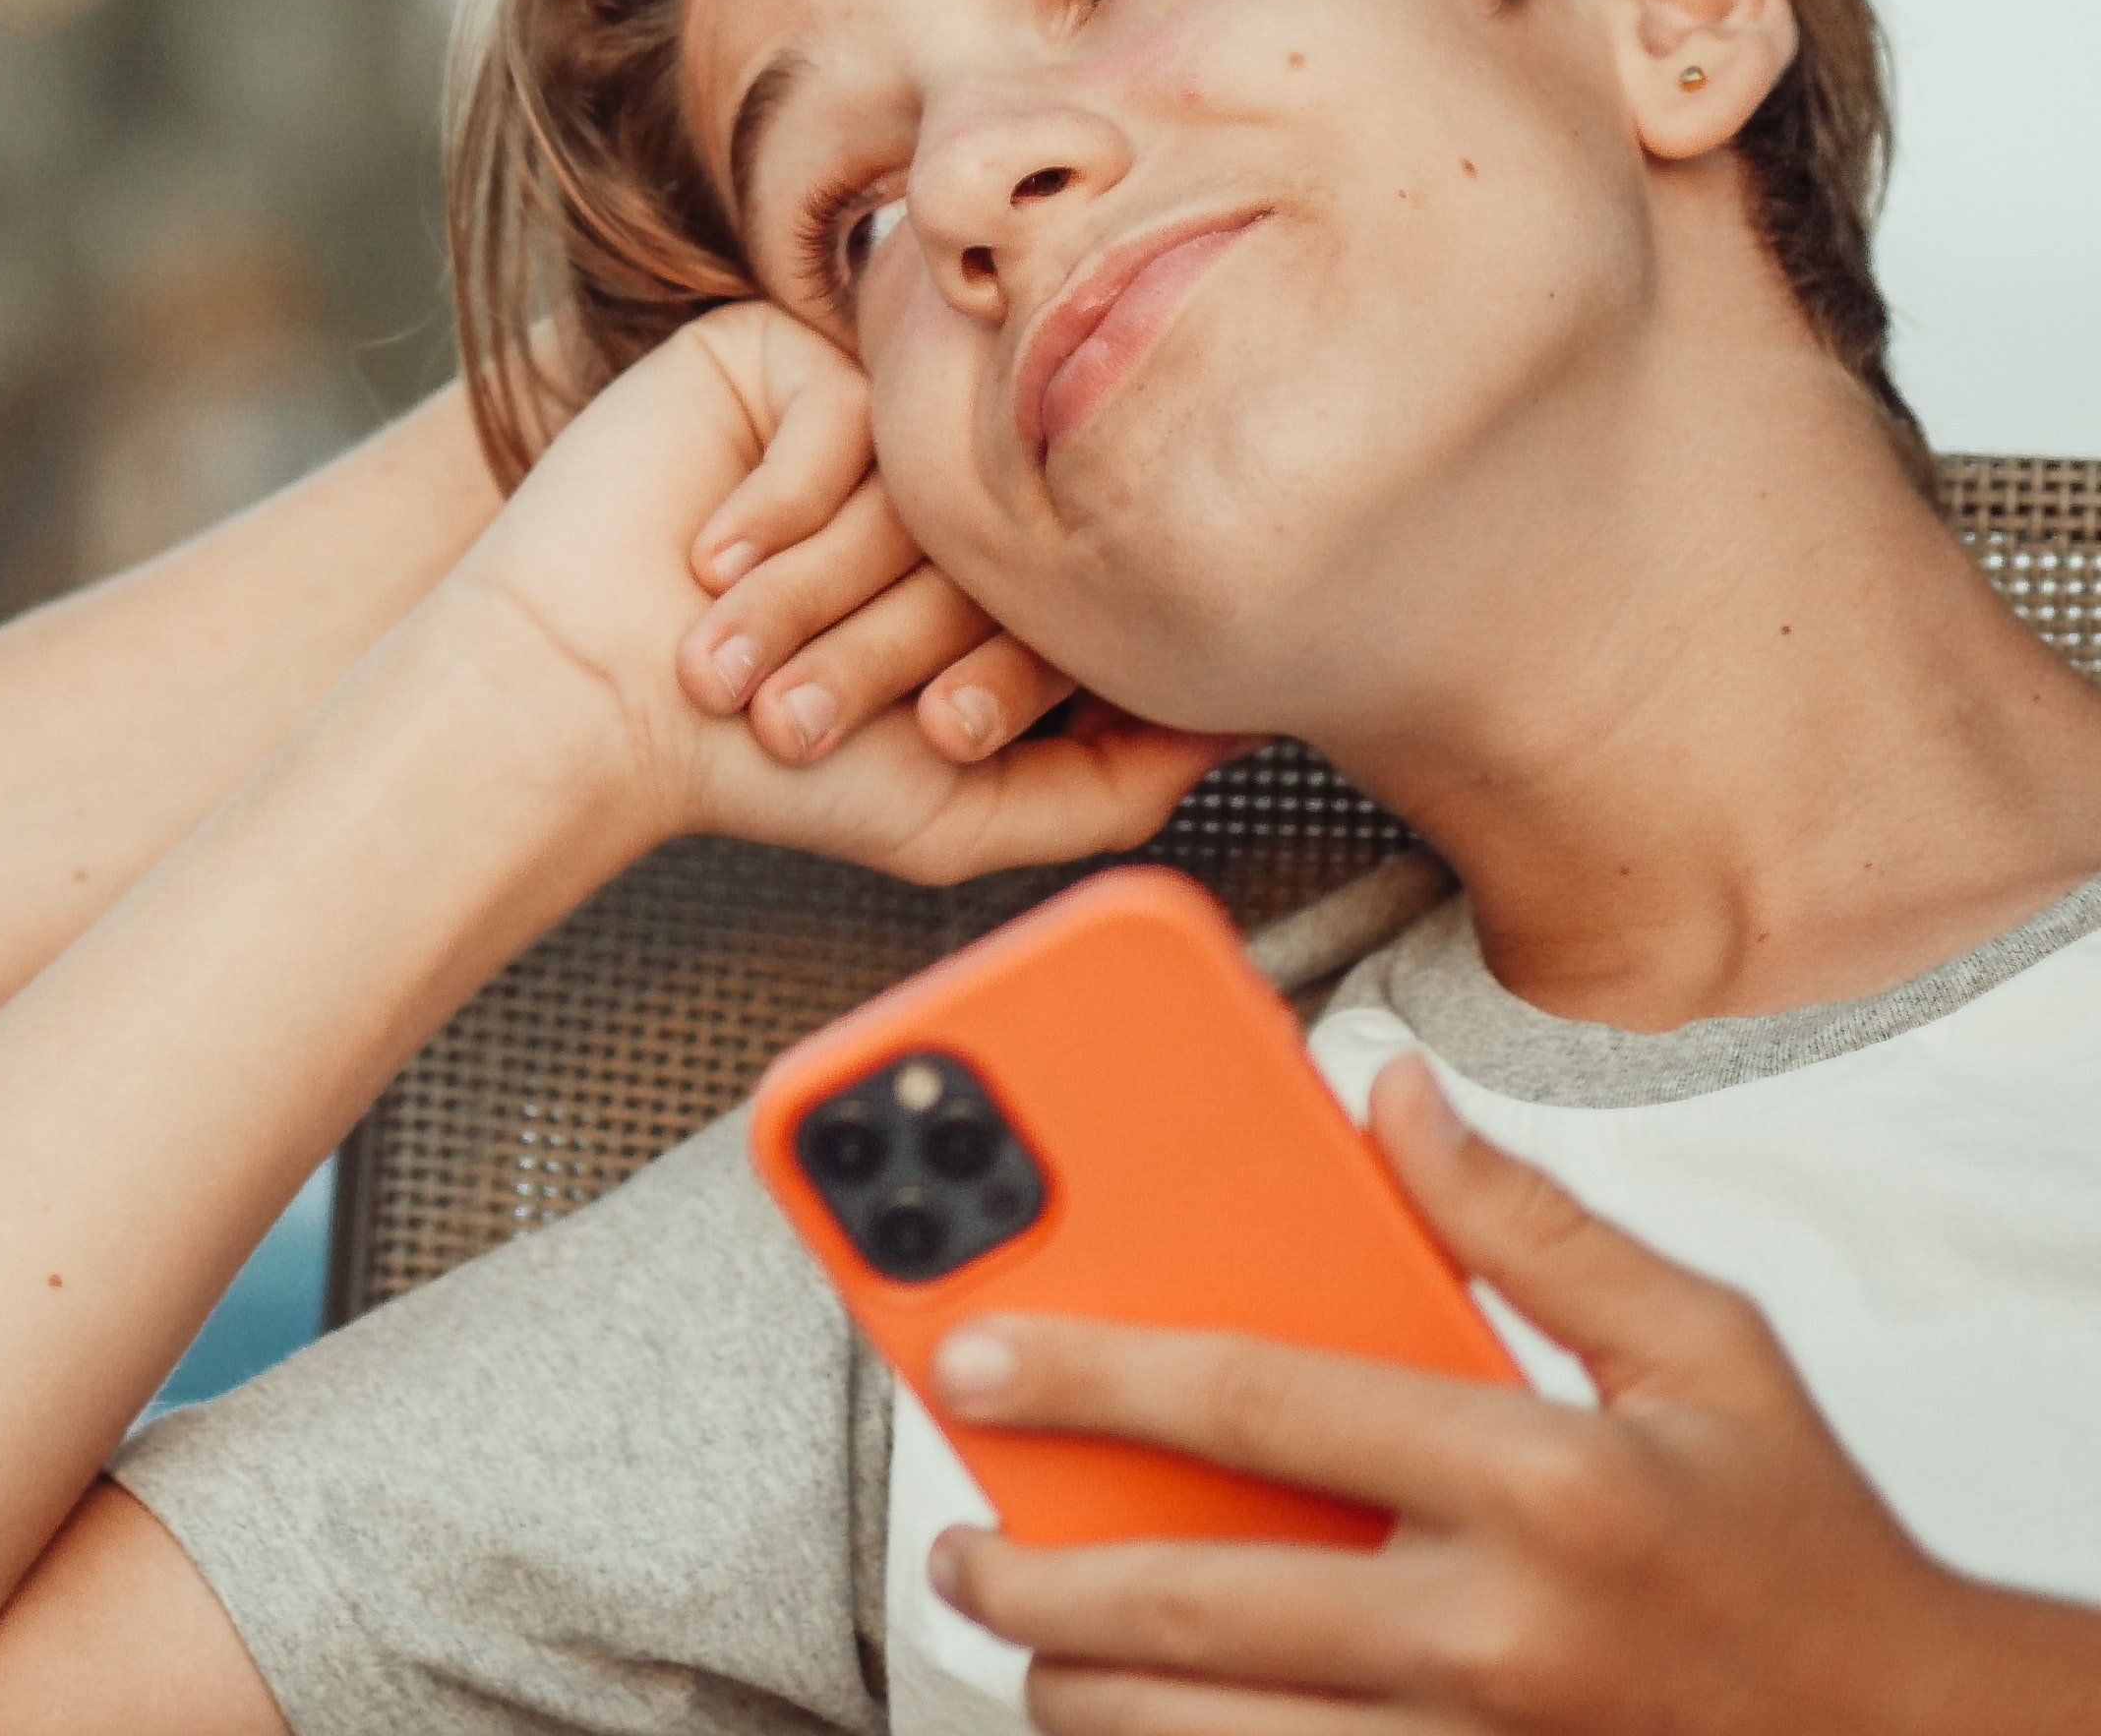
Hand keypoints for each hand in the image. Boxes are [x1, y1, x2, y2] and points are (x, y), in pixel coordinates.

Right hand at [445, 307, 1231, 884]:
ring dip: (815, 592)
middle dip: (886, 649)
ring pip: (917, 481)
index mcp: (982, 577)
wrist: (591, 699)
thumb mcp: (959, 813)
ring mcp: (862, 415)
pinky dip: (777, 509)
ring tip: (735, 649)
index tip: (913, 739)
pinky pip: (839, 416)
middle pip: (994, 543)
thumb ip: (1112, 786)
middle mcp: (933, 486)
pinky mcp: (777, 359)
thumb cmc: (754, 767)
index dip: (987, 684)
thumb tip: (1247, 725)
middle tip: (803, 710)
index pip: (1060, 600)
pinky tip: (710, 552)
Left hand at [930, 1054, 2100, 1730]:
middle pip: (1200, 1609)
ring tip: (1033, 1645)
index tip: (976, 1353)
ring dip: (1089, 1699)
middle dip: (1039, 1581)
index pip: (1262, 1407)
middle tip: (961, 1548)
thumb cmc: (1804, 1547)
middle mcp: (1500, 1634)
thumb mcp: (1706, 1350)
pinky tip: (1145, 1721)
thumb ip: (1532, 1221)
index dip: (1096, 1373)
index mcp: (1544, 1483)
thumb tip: (1389, 1092)